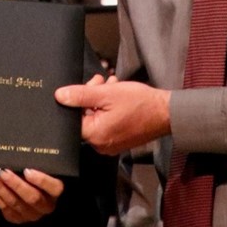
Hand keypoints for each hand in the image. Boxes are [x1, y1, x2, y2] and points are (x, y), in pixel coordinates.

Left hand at [0, 167, 63, 223]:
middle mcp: (44, 206)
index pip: (54, 188)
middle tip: (3, 172)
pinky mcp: (17, 218)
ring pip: (15, 203)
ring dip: (0, 189)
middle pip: (32, 197)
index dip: (41, 180)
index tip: (27, 170)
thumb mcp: (43, 169)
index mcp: (55, 192)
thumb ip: (39, 163)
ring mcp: (30, 215)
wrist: (34, 194)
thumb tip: (24, 149)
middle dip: (15, 184)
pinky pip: (4, 208)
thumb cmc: (38, 174)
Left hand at [55, 77, 170, 154]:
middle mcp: (100, 145)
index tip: (86, 86)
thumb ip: (80, 95)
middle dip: (90, 96)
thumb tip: (59, 96)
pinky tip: (115, 94)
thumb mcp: (106, 93)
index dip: (76, 100)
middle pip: (84, 118)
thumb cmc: (139, 103)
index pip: (73, 119)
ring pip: (96, 118)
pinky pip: (106, 123)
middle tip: (100, 81)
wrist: (166, 113)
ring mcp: (110, 144)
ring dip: (100, 99)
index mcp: (94, 135)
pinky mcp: (119, 140)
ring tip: (111, 84)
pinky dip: (108, 109)